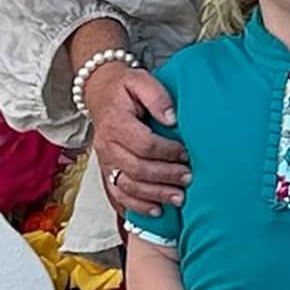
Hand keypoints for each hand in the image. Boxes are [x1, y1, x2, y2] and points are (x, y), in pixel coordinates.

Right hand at [87, 61, 189, 212]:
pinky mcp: (107, 171)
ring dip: (155, 195)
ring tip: (179, 198)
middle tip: (189, 178)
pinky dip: (137, 206)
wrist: (100, 93)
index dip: (168, 152)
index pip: (144, 144)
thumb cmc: (124, 88)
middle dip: (166, 177)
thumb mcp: (140, 80)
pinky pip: (118, 195)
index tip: (187, 153)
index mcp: (116, 122)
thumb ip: (157, 96)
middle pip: (137, 169)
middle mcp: (107, 145)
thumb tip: (171, 119)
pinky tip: (156, 209)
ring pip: (128, 186)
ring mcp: (105, 161)